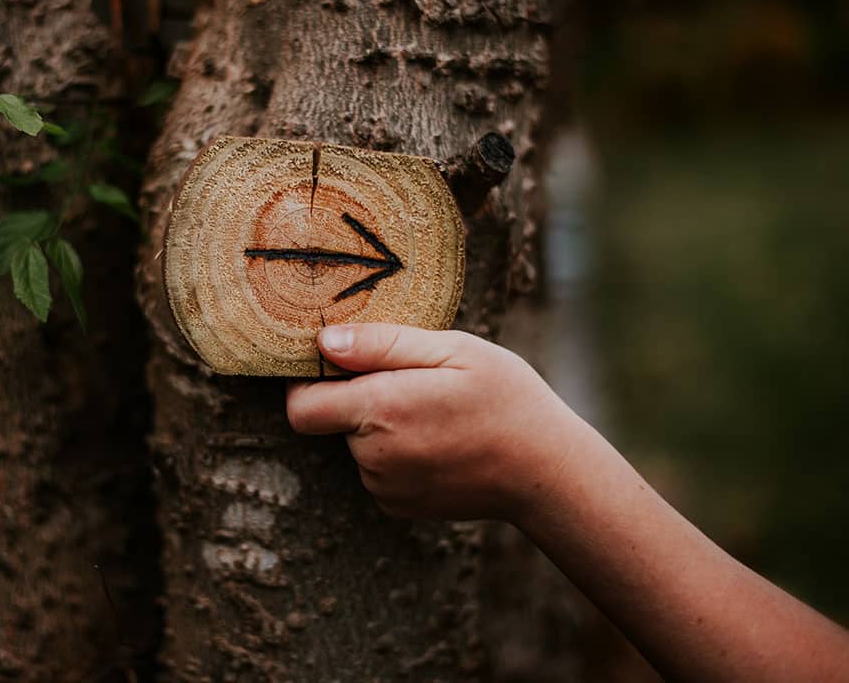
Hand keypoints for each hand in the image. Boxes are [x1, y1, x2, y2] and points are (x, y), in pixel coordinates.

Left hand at [285, 323, 583, 520]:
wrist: (546, 471)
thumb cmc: (506, 398)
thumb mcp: (452, 350)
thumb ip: (380, 344)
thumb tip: (324, 341)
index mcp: (381, 411)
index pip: (302, 405)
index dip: (310, 381)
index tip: (339, 361)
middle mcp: (374, 457)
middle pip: (331, 420)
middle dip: (357, 398)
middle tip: (412, 381)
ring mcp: (385, 488)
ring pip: (356, 444)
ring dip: (379, 426)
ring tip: (435, 411)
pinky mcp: (398, 506)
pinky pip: (377, 470)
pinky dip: (395, 452)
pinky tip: (439, 440)